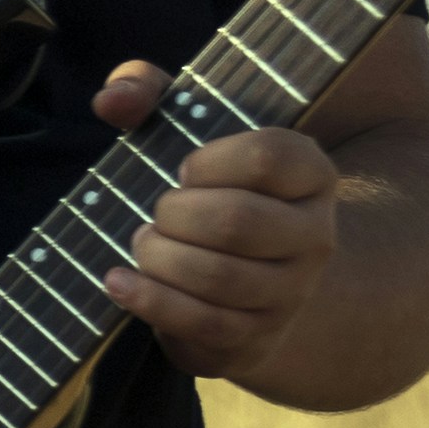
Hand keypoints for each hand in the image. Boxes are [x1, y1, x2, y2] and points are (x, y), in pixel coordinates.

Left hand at [89, 58, 340, 378]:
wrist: (247, 271)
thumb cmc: (207, 184)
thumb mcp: (184, 125)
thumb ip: (146, 89)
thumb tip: (113, 102)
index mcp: (311, 173)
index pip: (271, 156)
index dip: (212, 160)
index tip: (184, 170)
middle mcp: (314, 235)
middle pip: (238, 221)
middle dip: (176, 215)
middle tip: (157, 212)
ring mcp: (292, 293)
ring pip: (220, 277)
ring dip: (161, 257)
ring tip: (143, 244)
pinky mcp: (257, 337)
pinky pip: (205, 324)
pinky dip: (152, 302)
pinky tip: (119, 282)